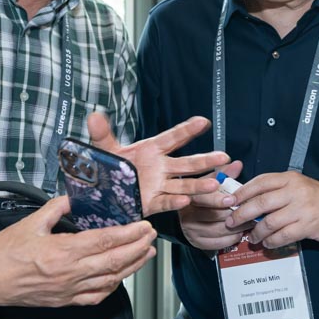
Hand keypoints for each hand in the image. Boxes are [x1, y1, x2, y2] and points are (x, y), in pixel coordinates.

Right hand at [0, 196, 156, 308]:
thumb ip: (57, 207)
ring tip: (146, 255)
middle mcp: (70, 273)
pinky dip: (112, 286)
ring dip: (132, 267)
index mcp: (63, 251)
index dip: (130, 234)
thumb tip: (75, 197)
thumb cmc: (3, 251)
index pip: (106, 241)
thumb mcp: (31, 222)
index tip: (144, 226)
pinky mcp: (64, 302)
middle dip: (138, 248)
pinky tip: (120, 277)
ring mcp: (69, 290)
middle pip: (115, 261)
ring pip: (111, 280)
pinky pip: (96, 297)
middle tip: (152, 237)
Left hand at [87, 111, 228, 215]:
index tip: (203, 122)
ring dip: (199, 184)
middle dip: (205, 160)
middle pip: (187, 163)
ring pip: (184, 185)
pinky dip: (175, 202)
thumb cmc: (109, 169)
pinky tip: (185, 200)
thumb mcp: (104, 150)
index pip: (172, 138)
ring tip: (215, 184)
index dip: (187, 130)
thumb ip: (102, 134)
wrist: (100, 193)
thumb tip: (94, 116)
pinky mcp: (152, 203)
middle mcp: (160, 167)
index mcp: (151, 150)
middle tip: (223, 156)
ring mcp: (158, 186)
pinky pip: (166, 202)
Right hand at [177, 160, 252, 251]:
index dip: (218, 199)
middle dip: (234, 212)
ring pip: (219, 230)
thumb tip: (237, 164)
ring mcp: (192, 230)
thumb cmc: (202, 197)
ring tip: (250, 219)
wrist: (188, 217)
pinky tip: (240, 231)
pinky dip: (233, 237)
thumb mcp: (210, 182)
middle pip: (213, 215)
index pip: (202, 199)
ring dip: (237, 225)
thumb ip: (224, 174)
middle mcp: (187, 215)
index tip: (232, 198)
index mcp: (189, 197)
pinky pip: (219, 243)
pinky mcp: (198, 243)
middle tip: (249, 209)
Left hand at [225, 171, 318, 248]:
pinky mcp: (307, 225)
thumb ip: (276, 190)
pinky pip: (282, 236)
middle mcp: (295, 191)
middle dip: (241, 214)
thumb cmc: (317, 197)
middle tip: (231, 222)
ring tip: (252, 237)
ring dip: (256, 232)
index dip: (241, 192)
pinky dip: (271, 241)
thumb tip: (248, 200)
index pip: (260, 182)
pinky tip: (267, 243)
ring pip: (269, 222)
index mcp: (289, 178)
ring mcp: (302, 209)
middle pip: (260, 203)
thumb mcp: (298, 186)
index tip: (228, 201)